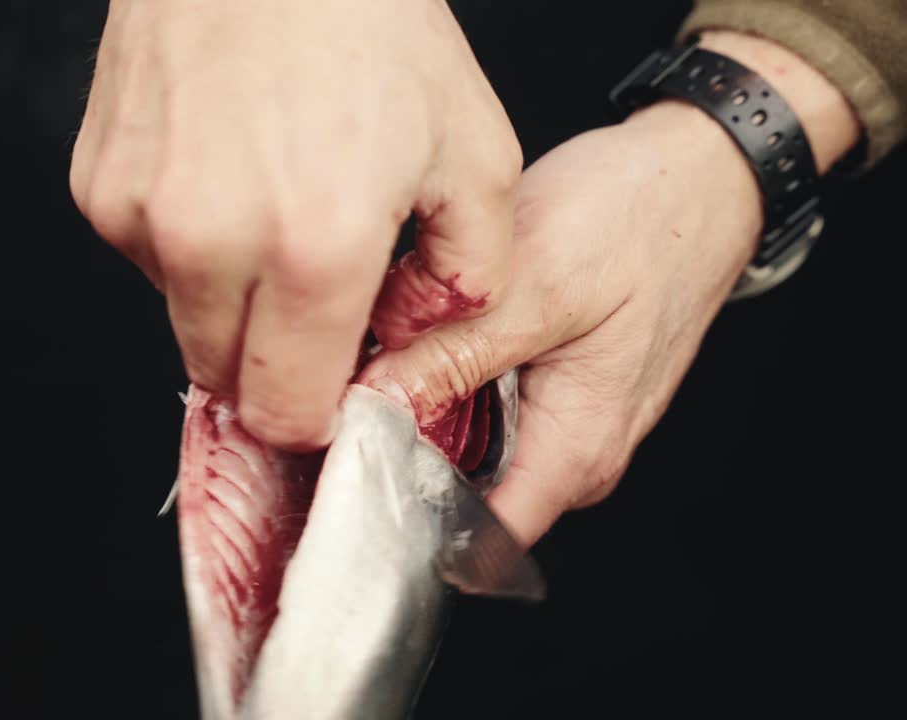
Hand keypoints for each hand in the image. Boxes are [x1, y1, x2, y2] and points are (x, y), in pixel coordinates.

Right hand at [71, 0, 521, 449]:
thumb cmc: (367, 24)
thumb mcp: (475, 149)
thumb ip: (469, 273)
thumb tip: (416, 336)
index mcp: (315, 249)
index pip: (287, 412)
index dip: (313, 412)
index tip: (329, 386)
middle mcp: (212, 243)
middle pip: (224, 380)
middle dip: (269, 363)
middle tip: (308, 295)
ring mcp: (141, 214)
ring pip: (182, 320)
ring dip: (226, 299)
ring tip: (269, 210)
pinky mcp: (99, 185)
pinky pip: (144, 258)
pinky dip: (184, 242)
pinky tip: (223, 173)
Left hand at [359, 30, 860, 544]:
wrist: (697, 175)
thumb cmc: (639, 223)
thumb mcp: (536, 288)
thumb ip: (452, 358)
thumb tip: (373, 405)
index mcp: (573, 452)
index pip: (475, 538)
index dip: (403, 513)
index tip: (347, 468)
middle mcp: (573, 455)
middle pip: (458, 494)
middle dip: (399, 451)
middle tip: (351, 390)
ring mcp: (564, 423)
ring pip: (464, 447)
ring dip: (420, 409)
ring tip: (390, 351)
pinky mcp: (553, 387)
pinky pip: (482, 407)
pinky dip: (447, 378)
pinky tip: (427, 333)